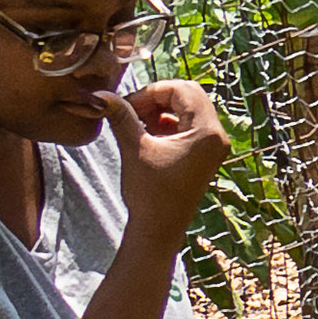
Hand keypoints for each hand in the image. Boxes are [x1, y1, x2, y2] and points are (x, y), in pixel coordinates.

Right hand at [104, 78, 228, 237]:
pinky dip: (166, 123)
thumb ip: (121, 116)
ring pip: (187, 108)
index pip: (182, 90)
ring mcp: (213, 144)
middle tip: (131, 111)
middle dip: (156, 98)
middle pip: (188, 95)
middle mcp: (217, 135)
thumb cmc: (150, 194)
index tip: (128, 104)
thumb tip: (101, 93)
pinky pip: (187, 124)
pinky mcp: (205, 152)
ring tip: (136, 125)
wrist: (159, 229)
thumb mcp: (134, 149)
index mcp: (207, 132)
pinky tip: (147, 134)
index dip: (152, 92)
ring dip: (160, 110)